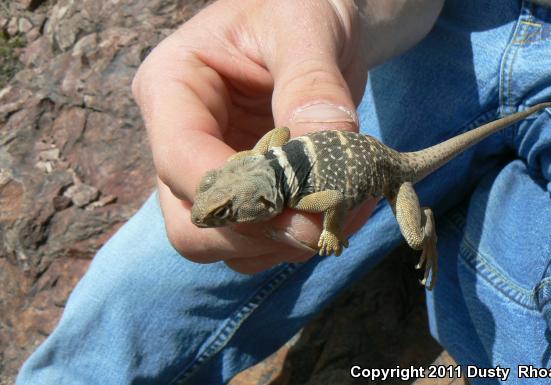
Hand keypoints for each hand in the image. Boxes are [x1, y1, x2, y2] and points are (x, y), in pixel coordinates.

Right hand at [131, 0, 440, 272]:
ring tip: (341, 216)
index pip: (182, 161)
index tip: (307, 212)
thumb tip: (321, 153)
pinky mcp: (241, 192)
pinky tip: (334, 216)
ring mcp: (207, 172)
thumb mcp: (305, 26)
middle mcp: (177, 139)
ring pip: (221, 244)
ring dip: (281, 245)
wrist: (316, 22)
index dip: (241, 197)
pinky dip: (292, 244)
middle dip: (260, 233)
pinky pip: (253, 243)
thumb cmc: (299, 6)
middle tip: (326, 226)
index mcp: (173, 87)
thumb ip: (311, 85)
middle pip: (192, 222)